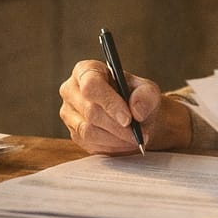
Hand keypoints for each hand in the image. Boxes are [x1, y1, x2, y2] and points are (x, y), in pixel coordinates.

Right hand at [58, 60, 190, 153]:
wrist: (134, 115)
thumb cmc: (137, 97)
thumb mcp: (148, 90)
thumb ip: (146, 95)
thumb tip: (136, 110)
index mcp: (86, 70)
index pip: (91, 85)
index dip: (109, 103)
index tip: (128, 119)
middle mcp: (71, 90)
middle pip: (90, 111)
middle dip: (117, 126)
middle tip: (138, 135)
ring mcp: (69, 113)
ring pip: (88, 131)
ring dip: (115, 139)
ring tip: (135, 139)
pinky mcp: (74, 133)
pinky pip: (89, 144)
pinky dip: (111, 147)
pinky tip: (125, 144)